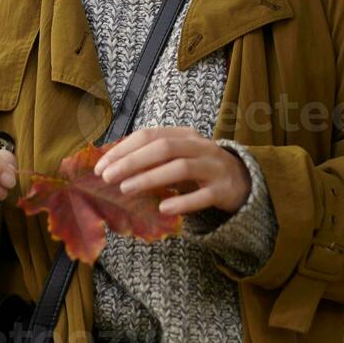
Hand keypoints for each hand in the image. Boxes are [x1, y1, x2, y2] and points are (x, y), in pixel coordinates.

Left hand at [93, 126, 249, 216]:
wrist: (242, 181)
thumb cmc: (199, 169)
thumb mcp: (176, 158)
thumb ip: (150, 158)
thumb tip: (109, 162)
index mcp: (184, 135)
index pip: (149, 135)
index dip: (123, 149)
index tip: (101, 166)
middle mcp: (200, 146)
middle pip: (163, 147)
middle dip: (132, 161)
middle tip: (107, 178)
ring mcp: (213, 167)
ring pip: (180, 168)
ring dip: (150, 178)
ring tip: (126, 190)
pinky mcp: (223, 190)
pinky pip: (202, 195)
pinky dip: (182, 201)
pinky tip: (163, 207)